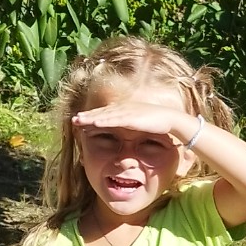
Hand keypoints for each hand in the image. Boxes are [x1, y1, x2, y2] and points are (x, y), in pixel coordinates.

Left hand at [73, 100, 197, 144]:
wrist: (171, 120)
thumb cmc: (159, 124)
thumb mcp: (143, 126)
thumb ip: (134, 129)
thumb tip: (128, 136)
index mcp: (126, 111)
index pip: (106, 114)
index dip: (94, 117)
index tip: (82, 121)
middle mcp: (124, 109)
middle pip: (102, 113)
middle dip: (87, 116)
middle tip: (74, 119)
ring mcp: (127, 112)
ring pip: (104, 115)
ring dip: (90, 118)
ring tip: (78, 121)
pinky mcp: (131, 117)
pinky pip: (113, 119)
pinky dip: (103, 120)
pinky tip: (93, 122)